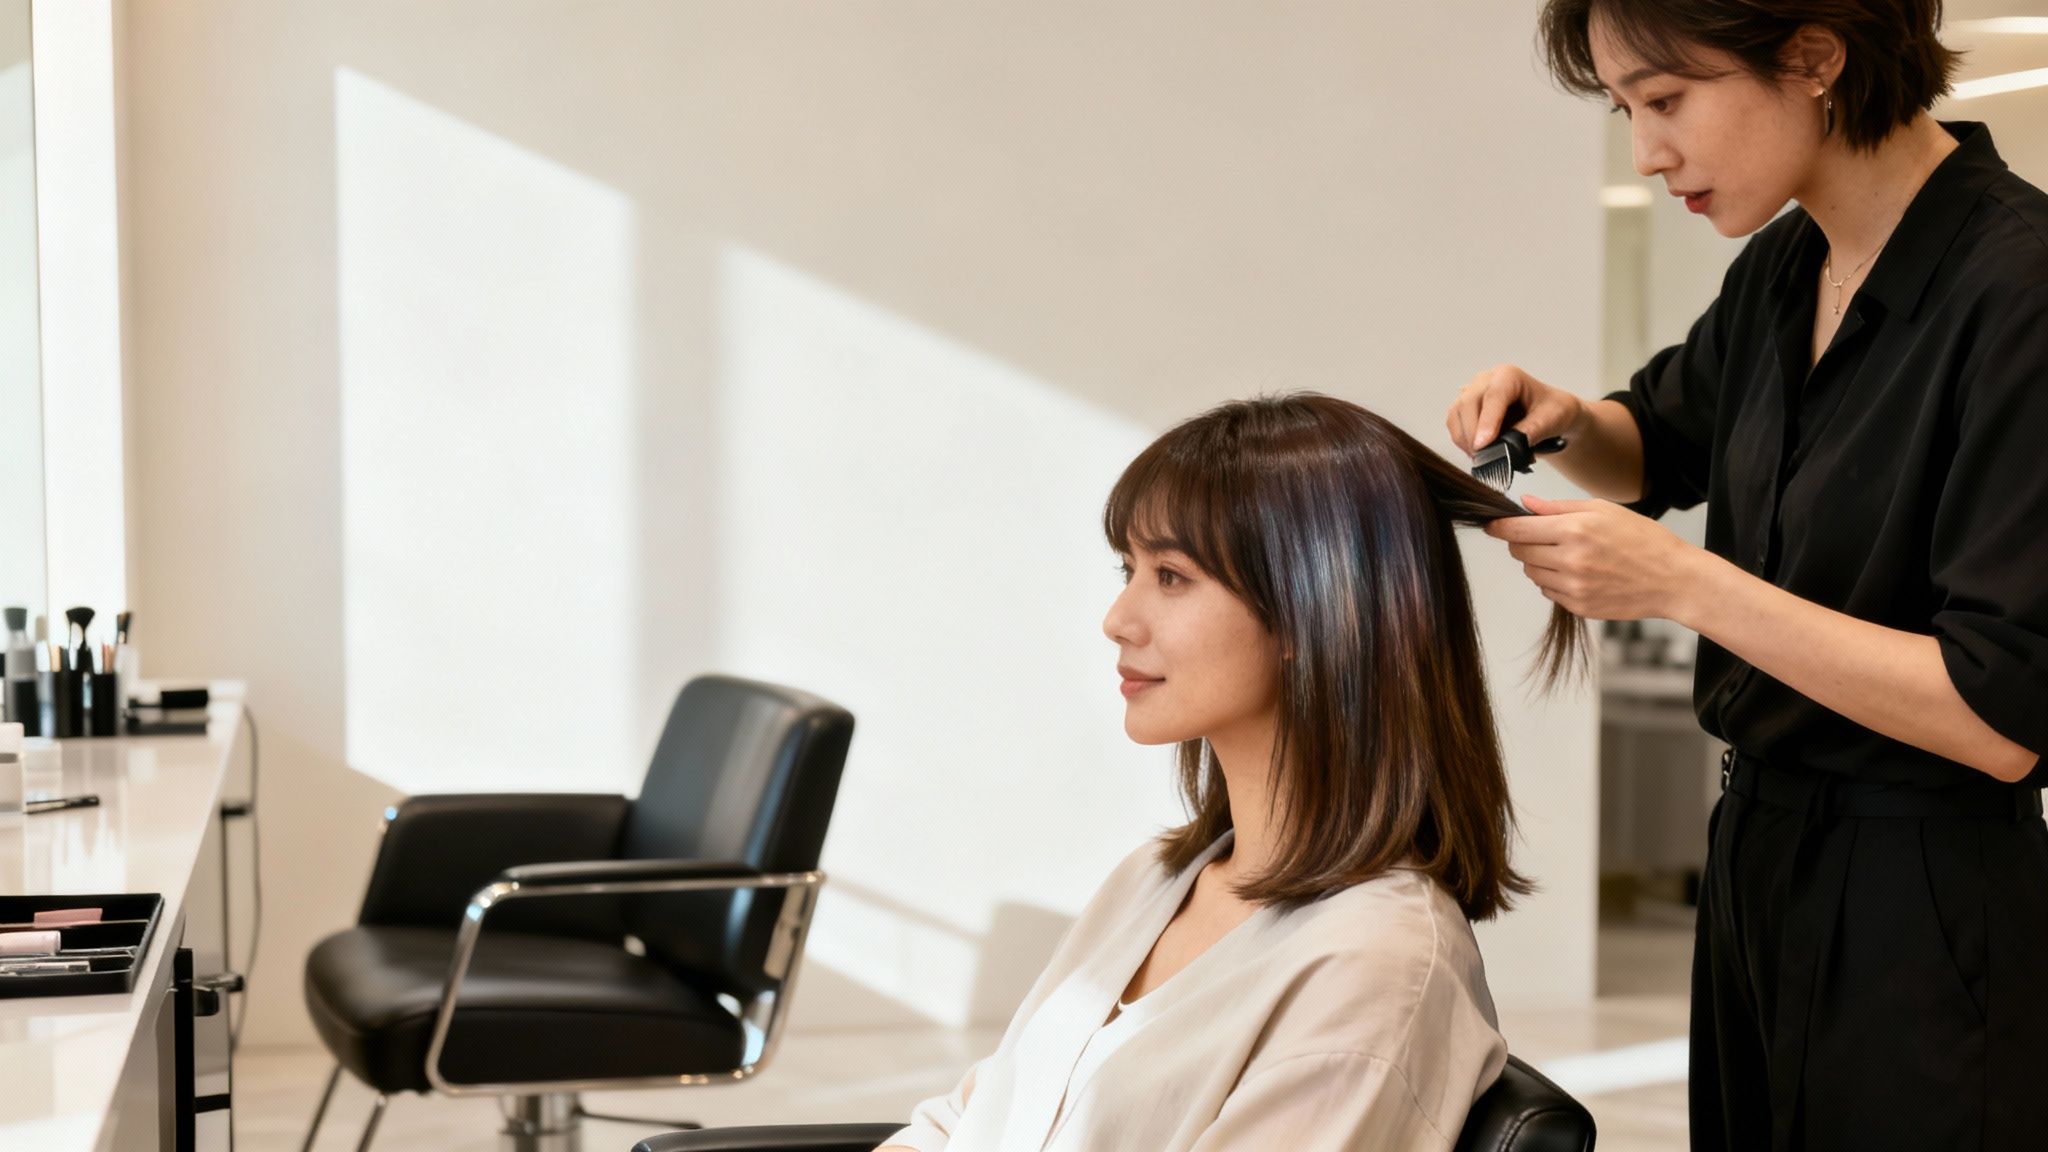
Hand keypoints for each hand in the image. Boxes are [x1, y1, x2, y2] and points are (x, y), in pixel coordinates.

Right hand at [1446, 365, 1586, 456]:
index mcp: (1510, 376)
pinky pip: (1454, 423)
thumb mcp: (1551, 420)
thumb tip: (1507, 447)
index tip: (1483, 445)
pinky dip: (1461, 441)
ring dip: (1464, 439)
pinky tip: (1478, 453)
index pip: (1493, 397)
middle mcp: (1487, 380)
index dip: (1486, 422)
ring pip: (1456, 413)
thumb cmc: (1553, 411)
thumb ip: (1530, 431)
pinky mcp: (1465, 407)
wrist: (1549, 414)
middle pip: (1468, 403)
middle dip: (1472, 434)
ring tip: (1482, 458)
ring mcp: (1473, 392)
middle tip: (1483, 458)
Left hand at [1483, 494, 1704, 620]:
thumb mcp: (1603, 510)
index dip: (1499, 527)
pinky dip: (1553, 581)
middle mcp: (1569, 560)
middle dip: (1522, 542)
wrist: (1673, 579)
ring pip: (1531, 573)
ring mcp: (1573, 587)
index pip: (1517, 530)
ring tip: (1567, 554)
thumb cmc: (1642, 540)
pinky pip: (1547, 591)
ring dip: (1538, 562)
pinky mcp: (1578, 606)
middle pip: (1519, 552)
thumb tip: (1525, 504)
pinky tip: (1578, 572)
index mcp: (1574, 530)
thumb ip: (1558, 508)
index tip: (1491, 524)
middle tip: (1542, 536)